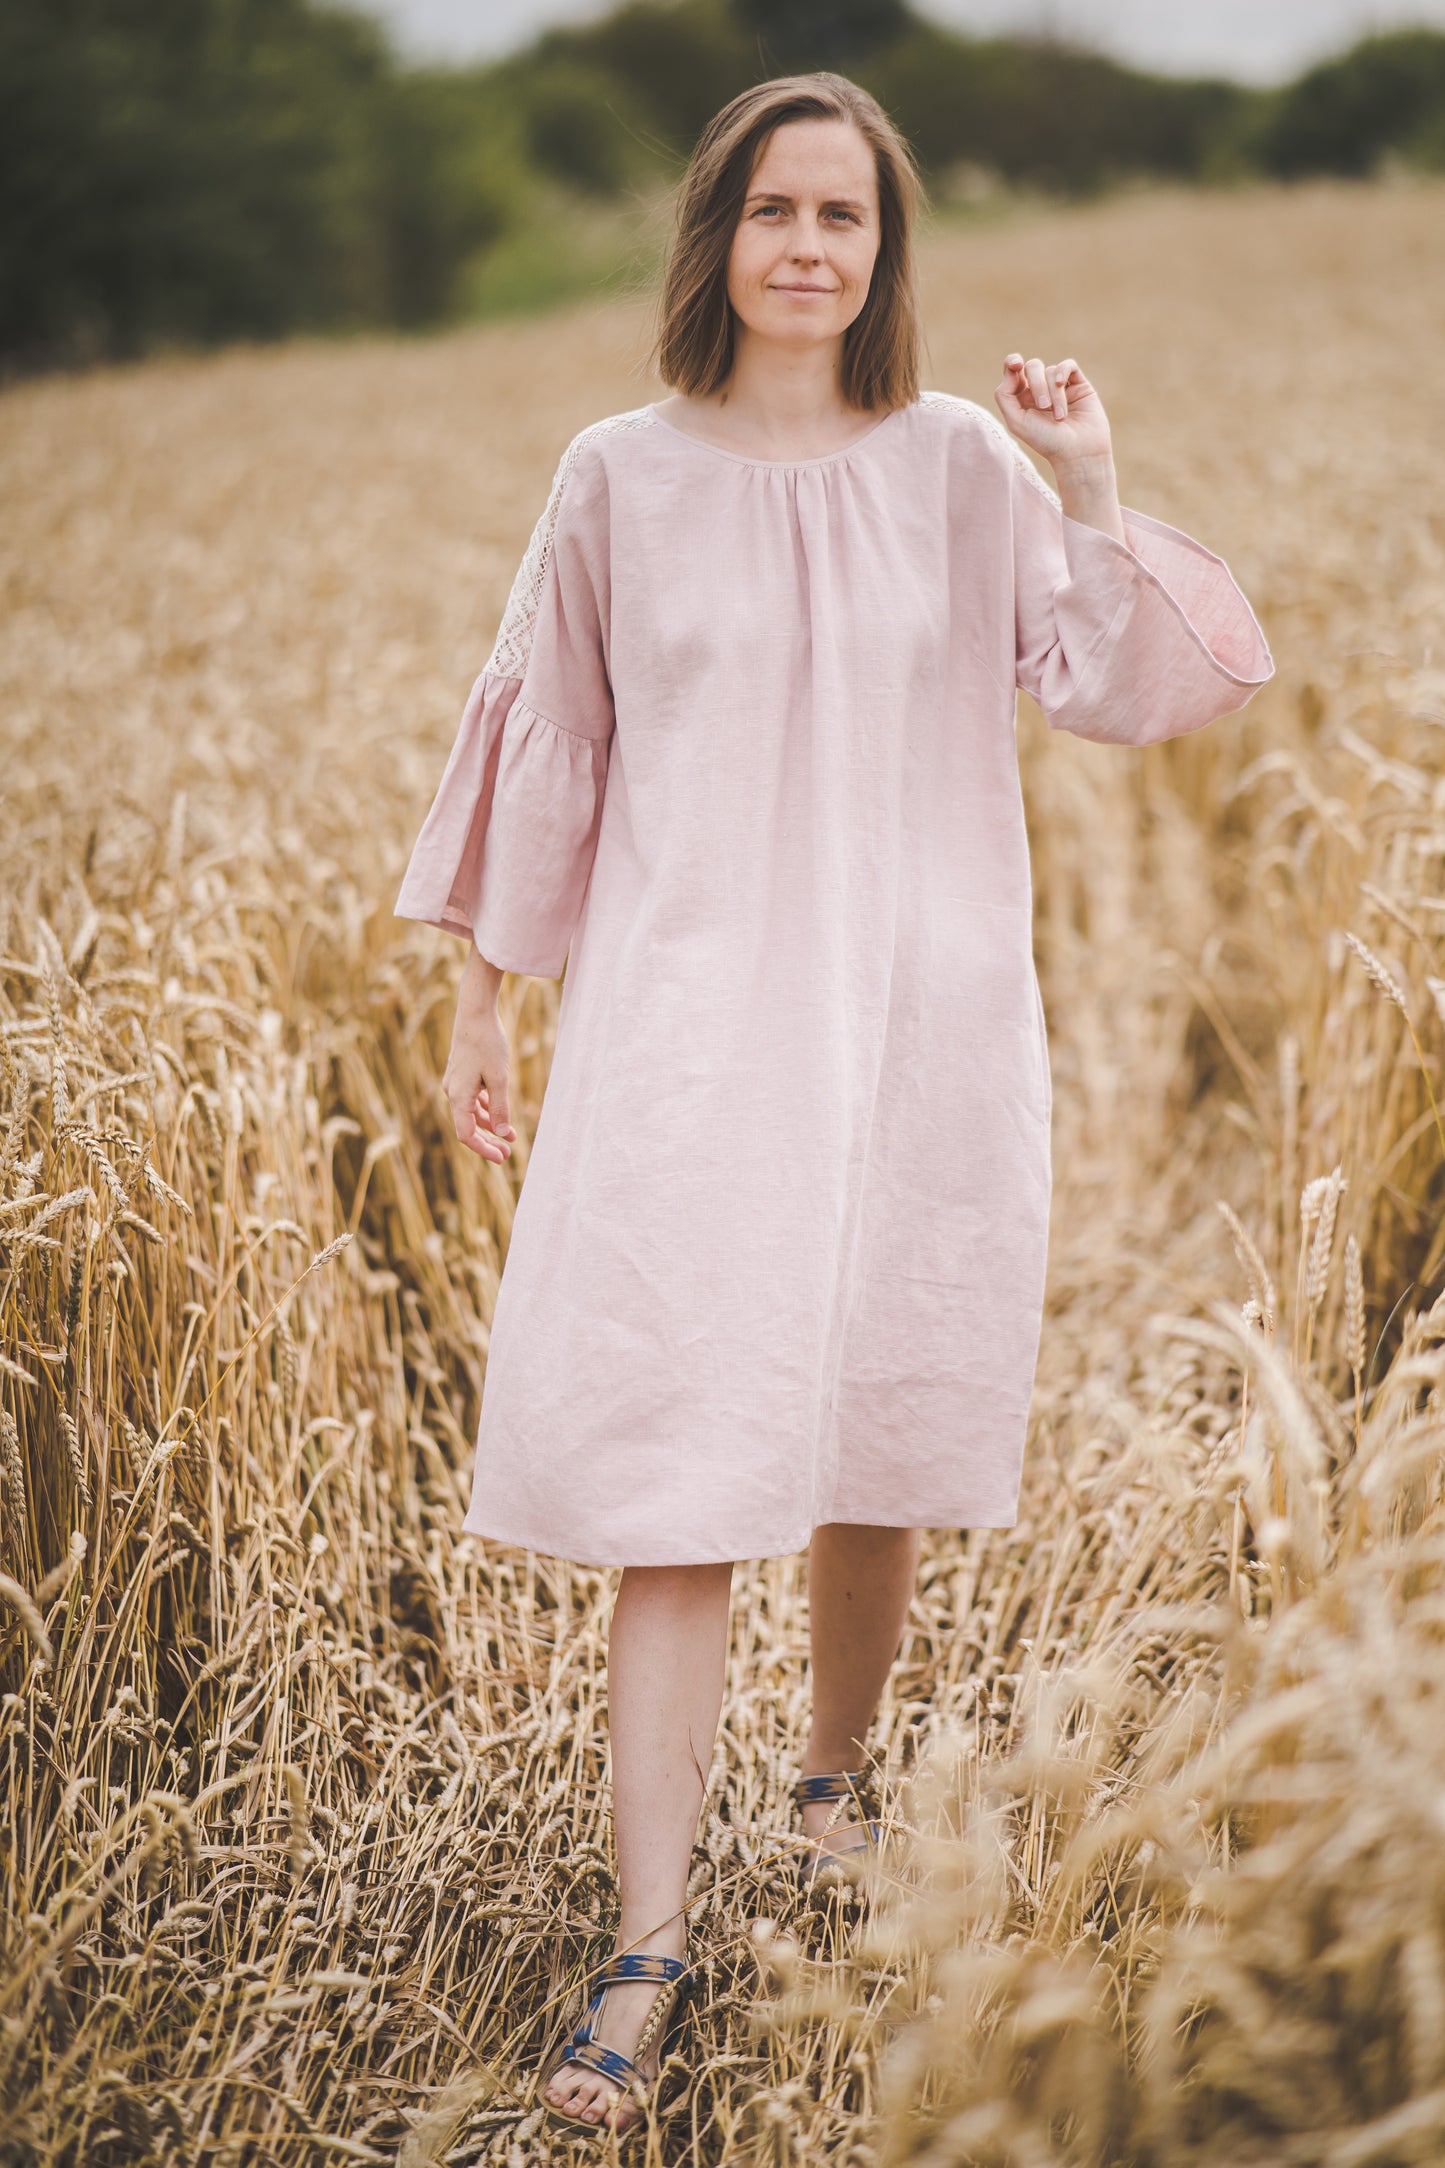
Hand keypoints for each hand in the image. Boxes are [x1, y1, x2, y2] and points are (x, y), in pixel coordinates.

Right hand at [443, 946, 514, 1163]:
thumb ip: (501, 1107)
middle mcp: (452, 1092)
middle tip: (507, 1154)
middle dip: (488, 1141)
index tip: (502, 1158)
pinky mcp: (462, 1074)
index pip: (466, 1135)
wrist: (475, 1013)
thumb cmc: (488, 1044)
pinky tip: (500, 1112)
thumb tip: (504, 1134)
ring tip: (511, 1136)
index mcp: (458, 1096)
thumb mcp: (500, 1078)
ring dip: (490, 1125)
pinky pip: (473, 1099)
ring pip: (471, 1113)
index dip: (483, 1149)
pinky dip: (486, 1108)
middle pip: (468, 1126)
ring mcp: (456, 1083)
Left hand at [994, 353, 1111, 472]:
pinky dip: (1063, 371)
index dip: (1012, 362)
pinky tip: (1062, 384)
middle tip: (1043, 406)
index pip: (1013, 371)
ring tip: (1060, 417)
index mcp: (1022, 399)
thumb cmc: (1046, 441)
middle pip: (1032, 367)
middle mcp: (1040, 390)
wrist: (1078, 452)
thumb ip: (1004, 395)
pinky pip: (1068, 365)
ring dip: (1054, 394)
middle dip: (1037, 385)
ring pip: (1051, 371)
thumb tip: (1011, 370)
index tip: (1016, 364)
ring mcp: (1060, 387)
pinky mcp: (1079, 384)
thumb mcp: (1017, 422)